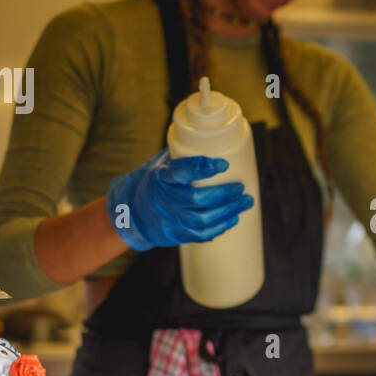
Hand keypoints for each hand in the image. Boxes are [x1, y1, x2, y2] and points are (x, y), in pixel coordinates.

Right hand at [106, 149, 254, 252]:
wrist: (129, 212)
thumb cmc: (153, 182)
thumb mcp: (160, 164)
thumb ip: (182, 155)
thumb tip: (215, 139)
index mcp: (160, 177)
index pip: (180, 171)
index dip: (202, 168)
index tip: (223, 164)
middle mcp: (163, 199)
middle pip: (196, 200)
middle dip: (224, 194)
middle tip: (240, 188)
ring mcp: (168, 219)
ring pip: (202, 220)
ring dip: (228, 212)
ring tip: (246, 202)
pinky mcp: (174, 236)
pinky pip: (200, 235)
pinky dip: (220, 227)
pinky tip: (233, 218)